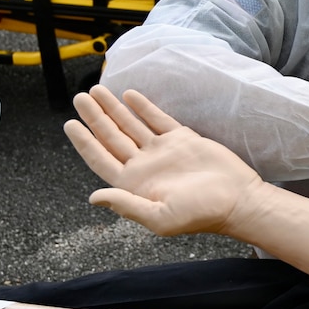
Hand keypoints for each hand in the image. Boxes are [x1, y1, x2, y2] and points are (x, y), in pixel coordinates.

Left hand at [64, 87, 268, 236]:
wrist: (238, 200)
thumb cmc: (201, 214)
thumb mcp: (159, 217)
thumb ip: (126, 206)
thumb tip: (94, 197)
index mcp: (134, 185)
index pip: (101, 159)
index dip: (84, 142)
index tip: (70, 123)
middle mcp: (144, 166)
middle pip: (112, 137)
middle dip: (95, 117)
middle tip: (81, 98)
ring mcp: (162, 151)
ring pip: (131, 125)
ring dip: (114, 109)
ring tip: (97, 91)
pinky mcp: (182, 139)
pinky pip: (157, 119)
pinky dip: (143, 107)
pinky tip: (130, 95)